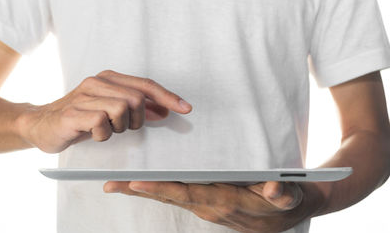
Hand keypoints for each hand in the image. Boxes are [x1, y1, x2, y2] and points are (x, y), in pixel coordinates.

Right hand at [16, 70, 191, 152]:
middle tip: (121, 126)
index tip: (186, 108)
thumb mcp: (113, 110)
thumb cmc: (82, 117)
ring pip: (121, 110)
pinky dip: (102, 135)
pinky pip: (102, 124)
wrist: (42, 123)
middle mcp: (98, 82)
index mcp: (110, 78)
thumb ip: (138, 108)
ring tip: (105, 129)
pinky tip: (92, 134)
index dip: (168, 97)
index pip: (146, 85)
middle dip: (136, 120)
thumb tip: (165, 111)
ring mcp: (84, 96)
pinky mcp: (72, 113)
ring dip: (118, 128)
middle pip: (137, 100)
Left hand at [103, 181, 324, 232]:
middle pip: (168, 196)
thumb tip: (274, 188)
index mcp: (224, 201)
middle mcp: (208, 205)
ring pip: (169, 195)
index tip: (136, 183)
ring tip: (117, 183)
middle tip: (110, 184)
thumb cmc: (284, 203)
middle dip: (139, 190)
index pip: (187, 194)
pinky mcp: (205, 202)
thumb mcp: (289, 197)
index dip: (162, 188)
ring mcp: (204, 205)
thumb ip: (282, 193)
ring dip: (143, 190)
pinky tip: (144, 183)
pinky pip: (177, 195)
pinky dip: (158, 189)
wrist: (283, 216)